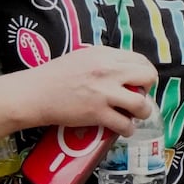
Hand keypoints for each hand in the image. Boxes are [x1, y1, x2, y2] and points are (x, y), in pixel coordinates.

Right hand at [13, 46, 157, 135]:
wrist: (35, 93)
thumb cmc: (54, 75)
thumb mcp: (82, 57)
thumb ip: (104, 61)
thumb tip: (122, 71)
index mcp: (104, 54)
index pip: (140, 60)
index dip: (144, 73)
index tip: (139, 82)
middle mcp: (108, 70)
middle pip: (147, 77)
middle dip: (147, 90)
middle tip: (138, 97)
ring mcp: (104, 92)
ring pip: (142, 104)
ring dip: (141, 112)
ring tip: (133, 115)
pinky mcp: (98, 113)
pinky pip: (125, 124)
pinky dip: (128, 129)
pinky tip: (122, 128)